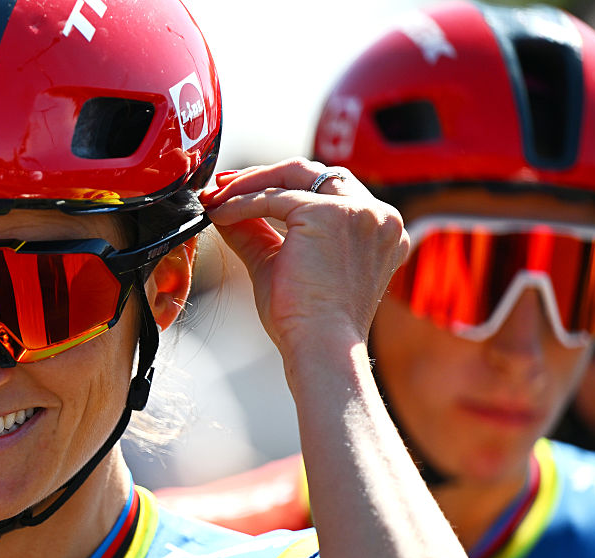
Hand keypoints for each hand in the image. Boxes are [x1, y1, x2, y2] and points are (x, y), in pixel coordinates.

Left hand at [201, 158, 406, 357]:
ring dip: (249, 184)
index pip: (326, 190)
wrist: (320, 347)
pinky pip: (274, 198)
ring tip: (216, 198)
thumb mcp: (281, 264)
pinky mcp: (330, 213)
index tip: (243, 192)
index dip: (282, 186)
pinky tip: (220, 214)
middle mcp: (377, 215)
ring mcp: (358, 211)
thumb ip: (258, 233)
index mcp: (377, 229)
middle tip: (223, 185)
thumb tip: (224, 210)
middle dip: (263, 176)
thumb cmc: (305, 321)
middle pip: (313, 173)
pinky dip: (242, 202)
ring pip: (293, 176)